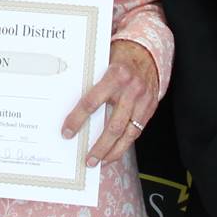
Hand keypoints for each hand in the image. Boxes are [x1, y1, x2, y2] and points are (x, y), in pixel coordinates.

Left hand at [61, 40, 158, 165]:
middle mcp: (130, 89)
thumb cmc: (119, 58)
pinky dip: (124, 145)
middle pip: (112, 125)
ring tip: (100, 162)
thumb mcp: (103, 62)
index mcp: (114, 75)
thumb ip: (91, 81)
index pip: (91, 102)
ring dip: (113, 151)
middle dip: (99, 146)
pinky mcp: (150, 108)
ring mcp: (143, 100)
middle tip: (87, 159)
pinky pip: (137, 131)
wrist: (147, 53)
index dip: (77, 119)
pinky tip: (114, 153)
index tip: (67, 133)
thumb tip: (66, 102)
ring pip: (127, 133)